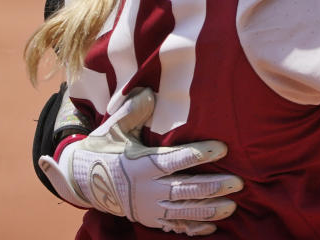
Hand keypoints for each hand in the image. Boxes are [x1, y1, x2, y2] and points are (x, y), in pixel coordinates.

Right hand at [38, 88, 242, 235]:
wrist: (80, 182)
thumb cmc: (104, 149)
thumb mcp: (114, 128)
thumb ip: (134, 111)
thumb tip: (150, 93)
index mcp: (141, 165)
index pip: (175, 159)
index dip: (200, 154)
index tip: (223, 148)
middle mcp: (146, 189)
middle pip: (186, 189)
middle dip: (214, 186)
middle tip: (239, 183)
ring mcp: (148, 207)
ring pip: (184, 210)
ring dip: (209, 209)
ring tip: (232, 205)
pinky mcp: (149, 219)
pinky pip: (174, 226)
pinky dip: (193, 227)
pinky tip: (212, 228)